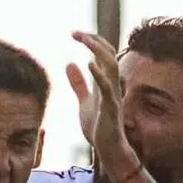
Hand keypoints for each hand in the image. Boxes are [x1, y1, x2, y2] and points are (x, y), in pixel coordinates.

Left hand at [69, 31, 128, 164]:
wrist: (108, 149)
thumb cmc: (99, 127)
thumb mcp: (84, 102)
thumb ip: (78, 84)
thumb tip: (69, 64)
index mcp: (106, 82)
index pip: (103, 54)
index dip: (92, 41)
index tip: (75, 33)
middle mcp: (112, 84)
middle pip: (109, 54)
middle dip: (94, 40)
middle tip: (76, 33)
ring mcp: (113, 95)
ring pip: (111, 66)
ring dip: (98, 51)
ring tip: (84, 40)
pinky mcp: (111, 108)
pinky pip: (107, 88)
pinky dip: (99, 75)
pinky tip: (89, 64)